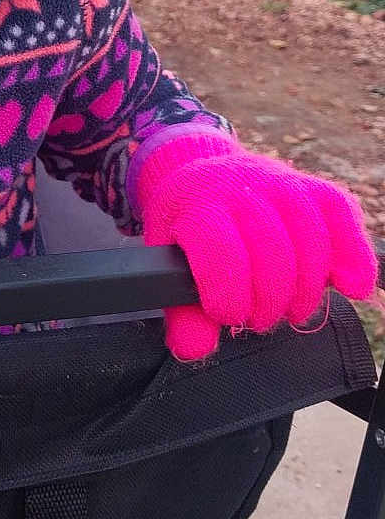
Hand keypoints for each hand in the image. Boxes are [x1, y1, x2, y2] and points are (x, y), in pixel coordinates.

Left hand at [134, 136, 376, 360]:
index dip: (229, 297)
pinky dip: (354, 257)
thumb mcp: (170, 258)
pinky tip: (347, 286)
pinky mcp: (315, 188)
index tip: (226, 315)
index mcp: (199, 205)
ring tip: (289, 311)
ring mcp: (282, 184)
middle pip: (272, 254)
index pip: (222, 254)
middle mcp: (243, 188)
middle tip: (258, 320)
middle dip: (269, 302)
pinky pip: (343, 218)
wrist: (204, 172)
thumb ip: (182, 309)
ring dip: (306, 291)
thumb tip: (193, 351)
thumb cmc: (190, 223)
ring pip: (311, 241)